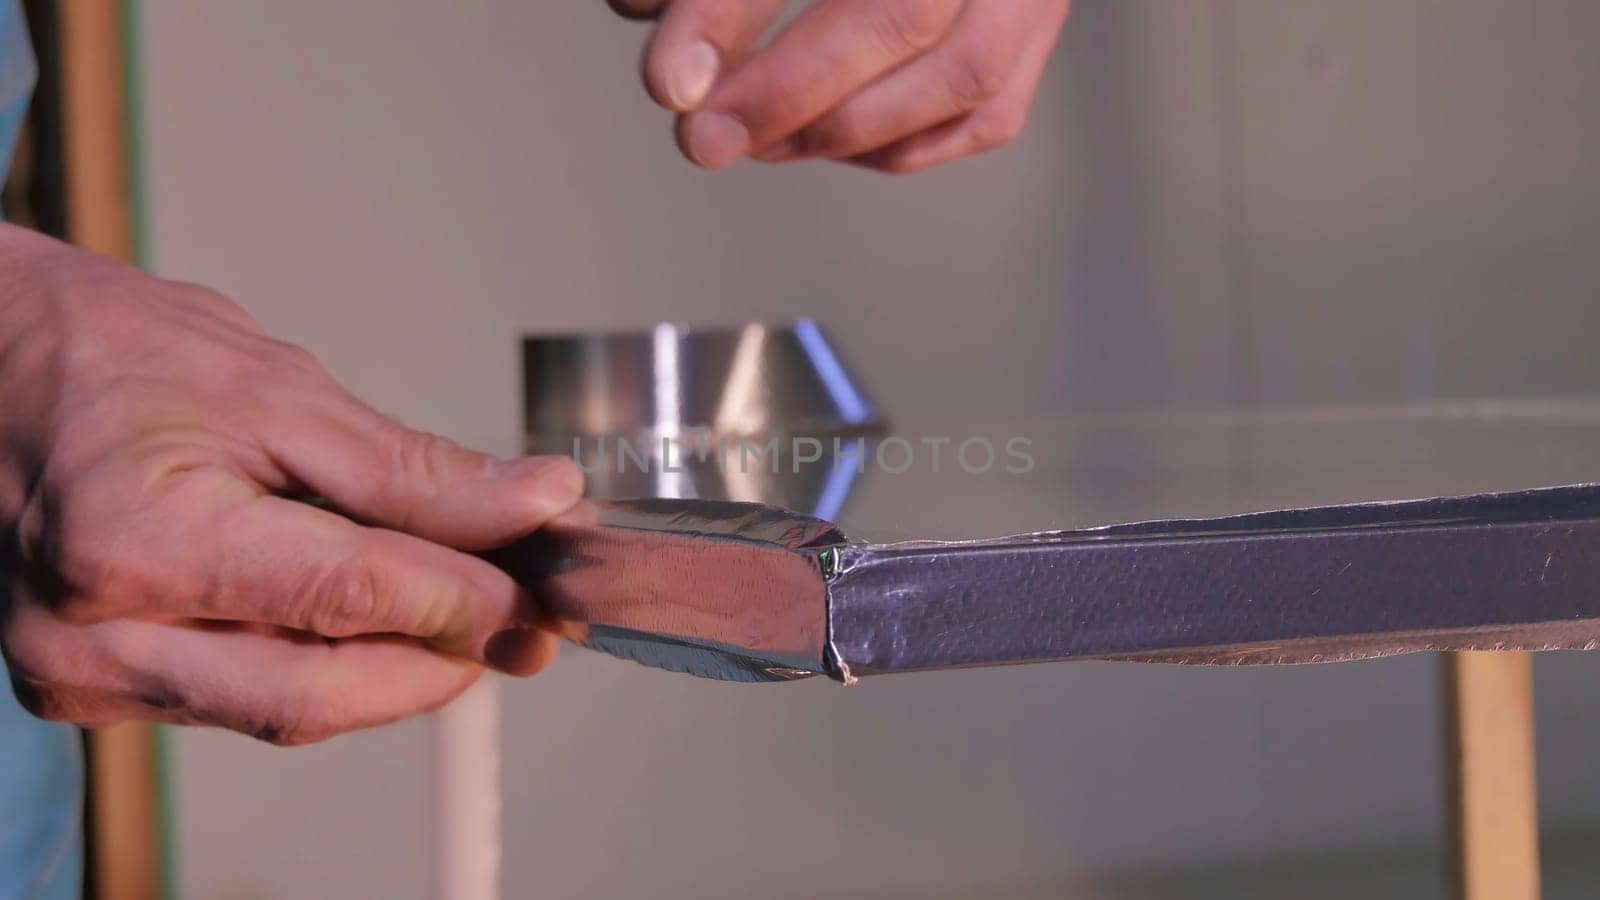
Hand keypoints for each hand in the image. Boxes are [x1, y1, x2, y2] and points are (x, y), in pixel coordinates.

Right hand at [0, 225, 582, 744]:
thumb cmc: (112, 355)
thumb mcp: (280, 392)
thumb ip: (411, 471)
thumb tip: (536, 504)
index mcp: (137, 541)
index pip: (345, 599)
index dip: (463, 600)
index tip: (539, 590)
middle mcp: (94, 635)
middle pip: (318, 696)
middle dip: (439, 664)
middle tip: (520, 625)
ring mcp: (82, 675)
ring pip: (285, 710)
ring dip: (390, 671)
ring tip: (459, 612)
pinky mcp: (86, 689)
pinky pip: (238, 699)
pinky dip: (321, 666)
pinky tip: (368, 620)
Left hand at [611, 0, 1070, 172]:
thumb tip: (648, 27)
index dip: (732, 12)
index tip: (670, 79)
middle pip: (906, 14)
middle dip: (789, 91)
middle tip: (701, 138)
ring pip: (964, 76)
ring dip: (839, 129)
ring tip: (750, 139)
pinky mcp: (1041, 29)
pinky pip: (984, 116)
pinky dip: (892, 144)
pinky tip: (817, 140)